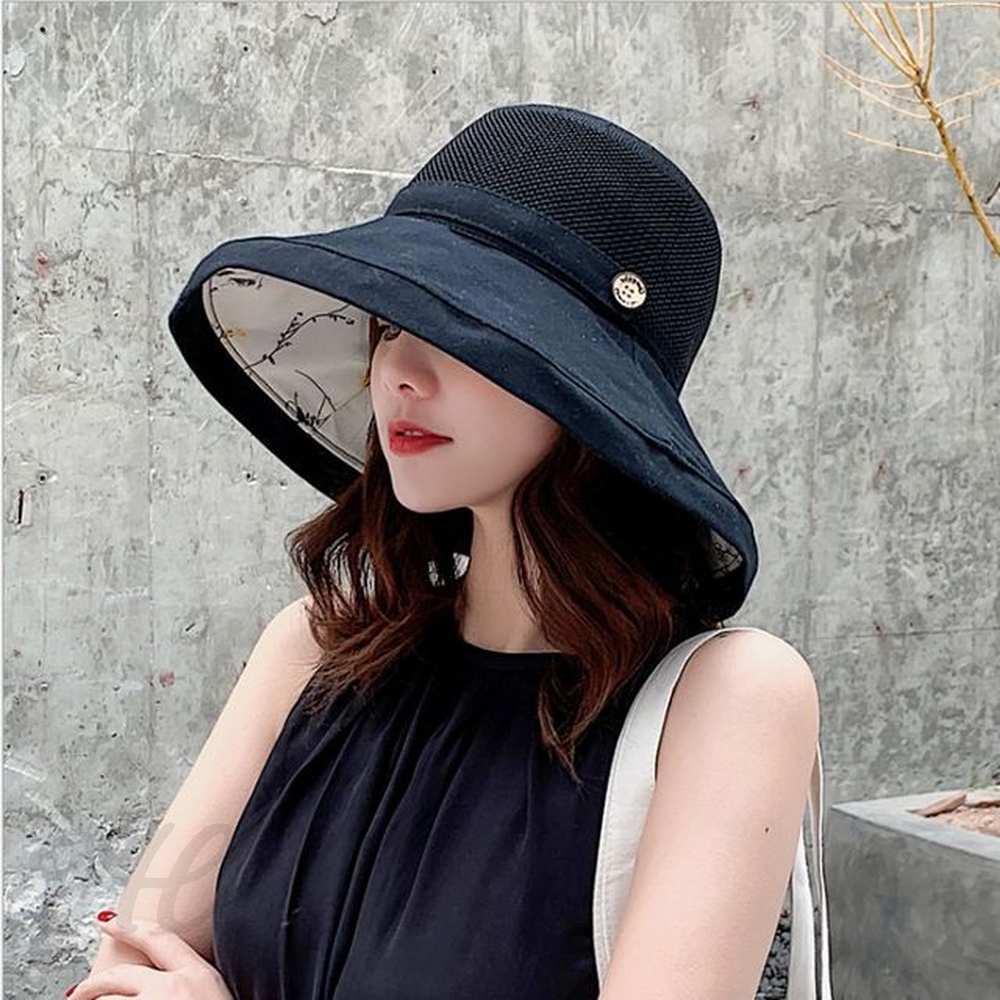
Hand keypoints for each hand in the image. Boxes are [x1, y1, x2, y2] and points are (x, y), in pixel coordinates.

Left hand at [68, 914, 233, 999]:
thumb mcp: (216, 994)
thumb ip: (192, 981)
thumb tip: (165, 980)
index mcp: (197, 974)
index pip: (159, 938)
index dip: (130, 927)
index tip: (109, 922)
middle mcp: (173, 988)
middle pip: (120, 976)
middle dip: (93, 985)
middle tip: (78, 992)